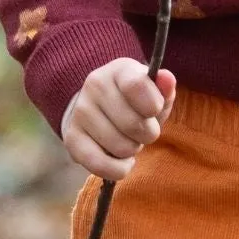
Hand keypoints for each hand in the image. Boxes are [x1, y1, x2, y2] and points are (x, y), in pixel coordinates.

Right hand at [60, 59, 176, 180]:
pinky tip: (120, 159)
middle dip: (147, 134)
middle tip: (143, 129)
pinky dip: (118, 169)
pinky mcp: (71, 138)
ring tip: (128, 138)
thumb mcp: (155, 92)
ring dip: (132, 150)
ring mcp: (81, 111)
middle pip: (133, 124)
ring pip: (121, 147)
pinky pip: (100, 165)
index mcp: (119, 70)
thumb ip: (165, 87)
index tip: (154, 110)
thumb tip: (167, 78)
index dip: (154, 105)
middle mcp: (95, 85)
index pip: (137, 86)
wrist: (101, 107)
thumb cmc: (137, 101)